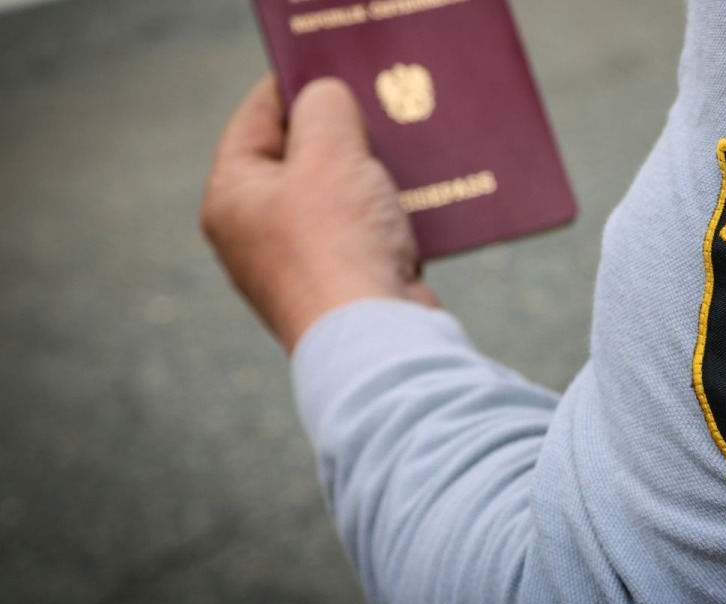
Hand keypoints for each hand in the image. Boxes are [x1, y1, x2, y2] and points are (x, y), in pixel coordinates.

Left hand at [202, 76, 438, 351]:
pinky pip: (364, 234)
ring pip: (337, 198)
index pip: (255, 120)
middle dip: (341, 132)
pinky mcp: (341, 287)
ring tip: (406, 151)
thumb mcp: (330, 153)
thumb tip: (327, 99)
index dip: (293, 86)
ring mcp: (299, 265)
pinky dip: (388, 215)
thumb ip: (325, 107)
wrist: (377, 340)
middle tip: (377, 107)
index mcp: (232, 198)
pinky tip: (419, 202)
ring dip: (371, 175)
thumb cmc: (341, 244)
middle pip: (299, 160)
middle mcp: (256, 235)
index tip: (331, 68)